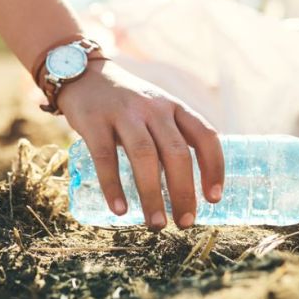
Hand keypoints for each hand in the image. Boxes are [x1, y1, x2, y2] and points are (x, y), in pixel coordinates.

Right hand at [58, 61, 223, 229]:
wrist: (84, 75)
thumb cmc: (128, 104)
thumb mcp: (157, 111)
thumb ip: (172, 140)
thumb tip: (186, 191)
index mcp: (174, 107)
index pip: (205, 136)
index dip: (214, 167)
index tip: (214, 198)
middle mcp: (153, 108)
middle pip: (176, 152)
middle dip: (183, 191)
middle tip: (184, 223)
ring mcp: (123, 113)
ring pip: (144, 156)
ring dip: (151, 194)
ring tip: (156, 224)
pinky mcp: (94, 122)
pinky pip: (105, 157)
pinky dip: (113, 186)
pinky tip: (119, 210)